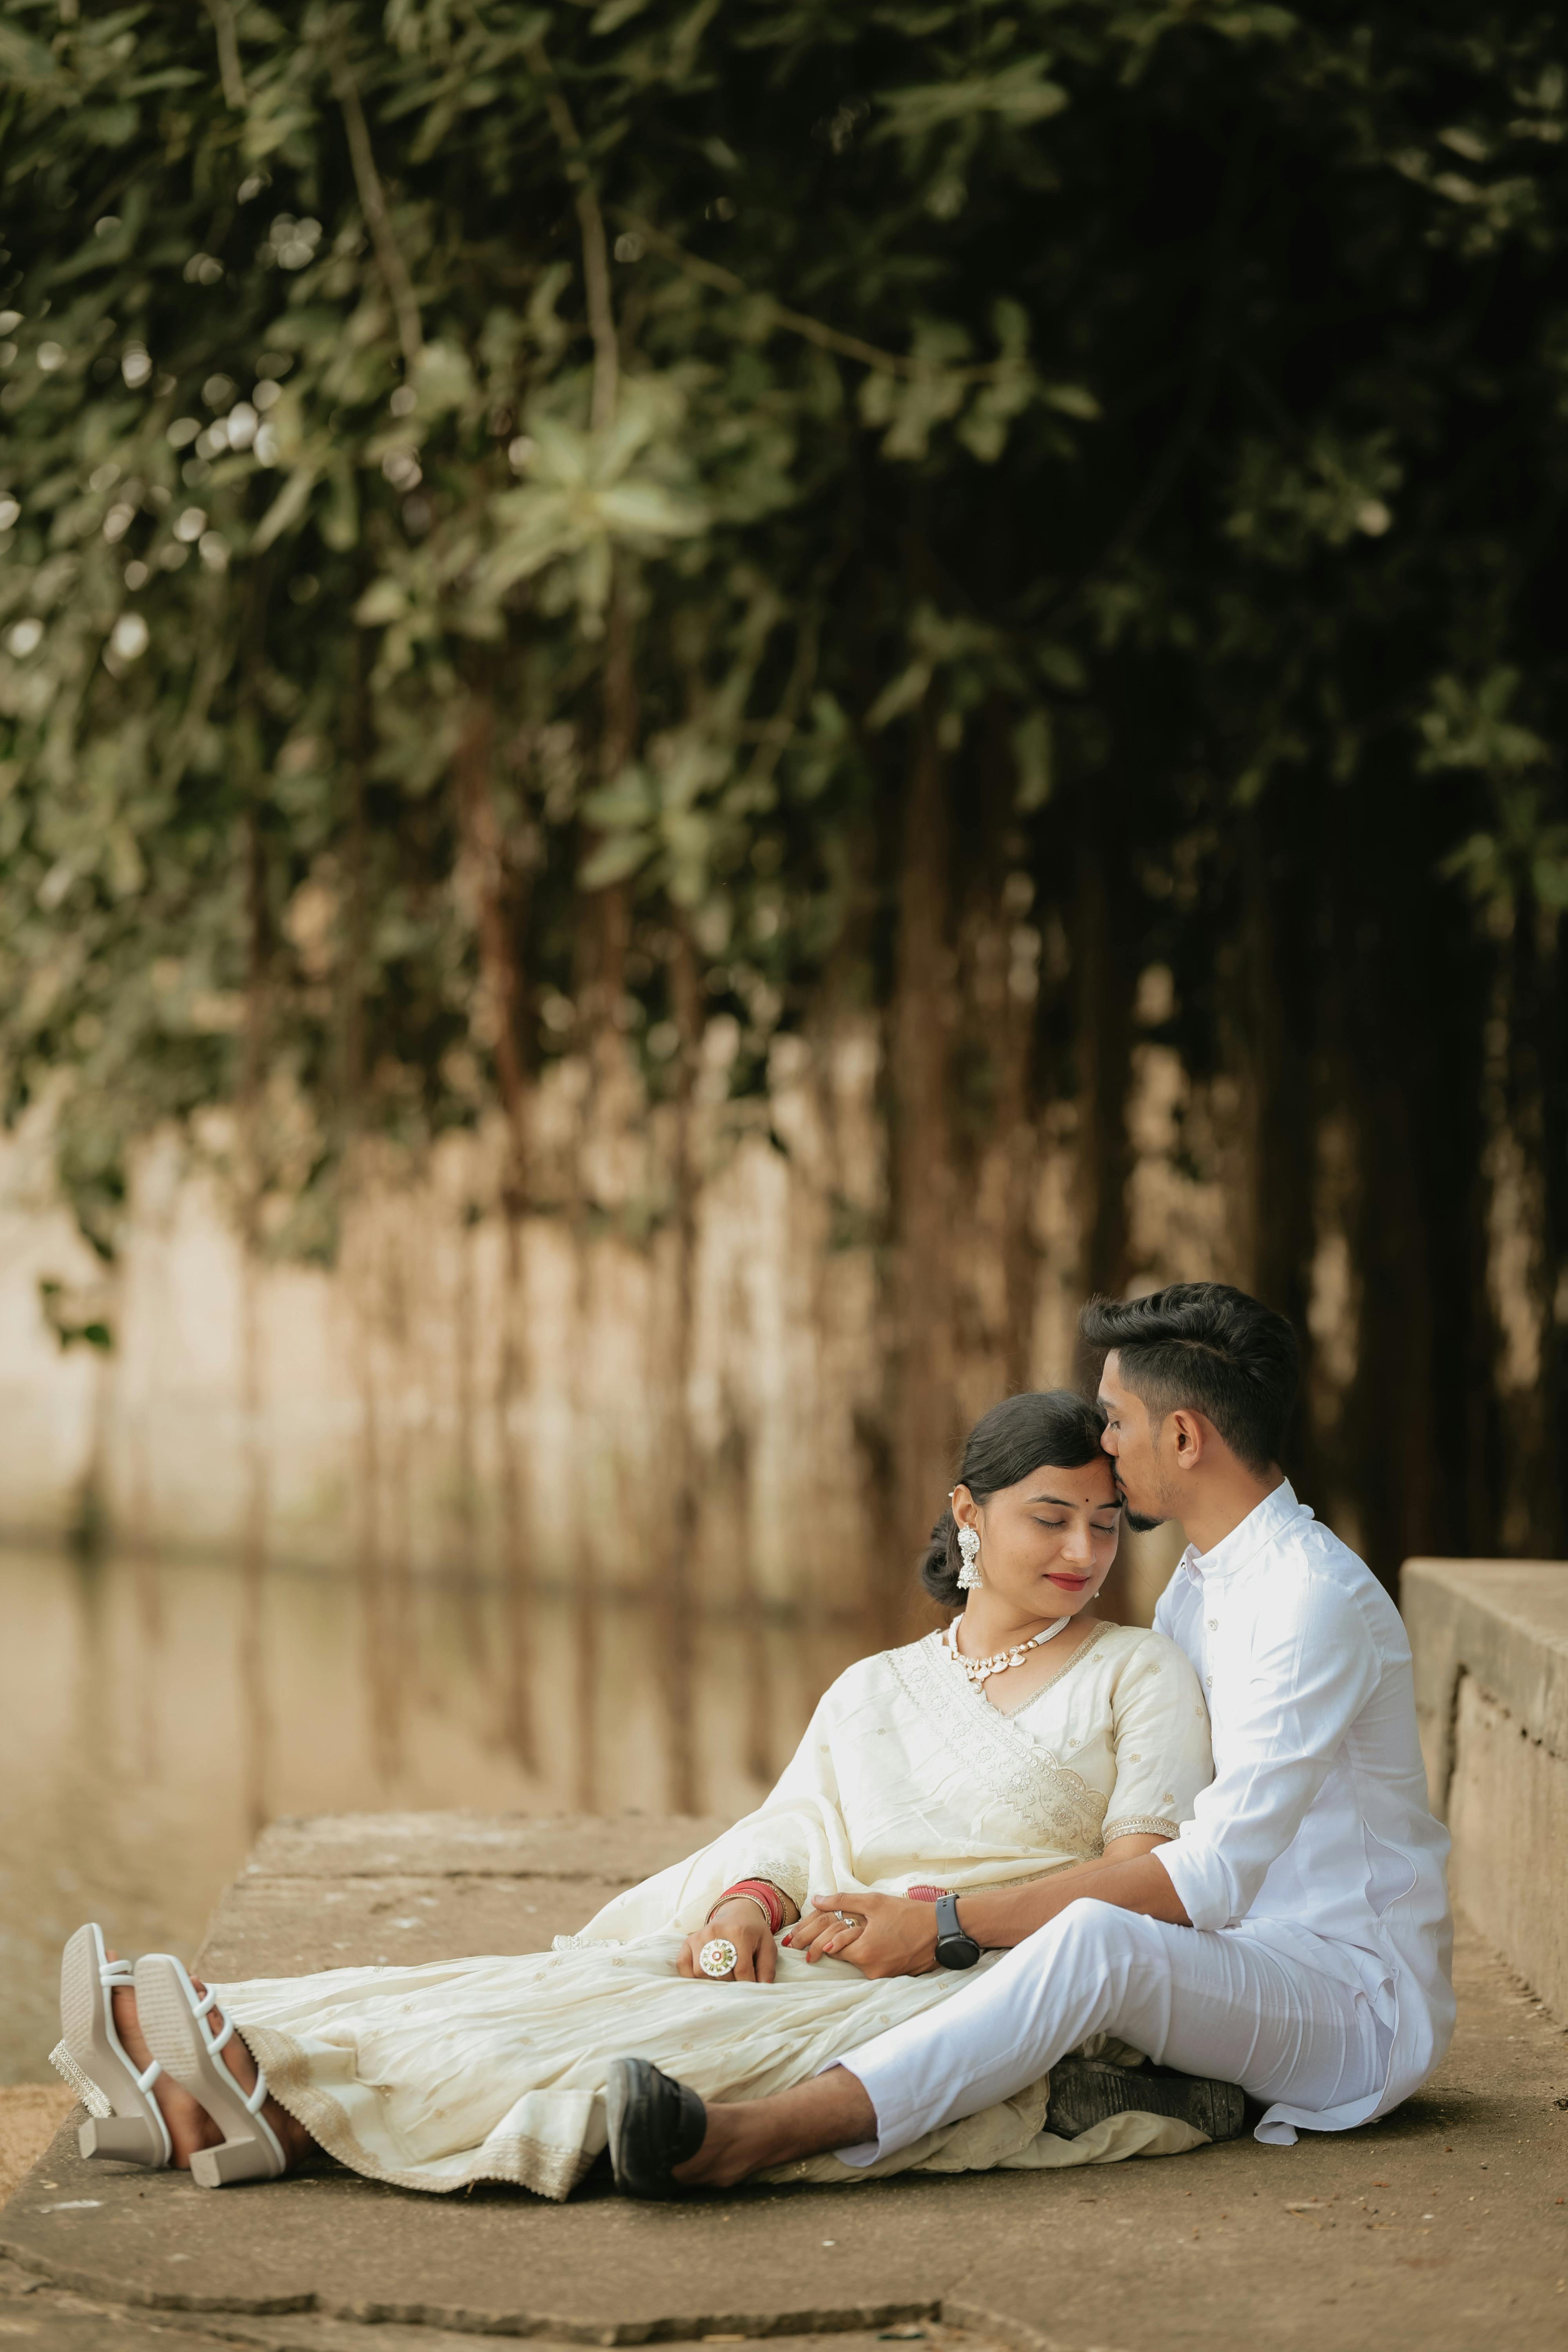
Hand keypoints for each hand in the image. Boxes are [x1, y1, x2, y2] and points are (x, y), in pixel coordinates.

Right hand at [677, 1899, 777, 1982]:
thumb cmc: (753, 1932)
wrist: (737, 1912)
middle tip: (737, 1977)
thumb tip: (762, 1988)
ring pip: (701, 1972)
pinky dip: (691, 1975)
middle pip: (720, 1973)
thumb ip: (767, 1968)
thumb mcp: (767, 1945)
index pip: (741, 1970)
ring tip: (723, 1973)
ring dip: (713, 1980)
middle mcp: (716, 1933)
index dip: (748, 1984)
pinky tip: (705, 1973)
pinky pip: (683, 1965)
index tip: (751, 1986)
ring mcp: (700, 1936)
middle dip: (731, 1982)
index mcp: (739, 1933)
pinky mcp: (689, 1941)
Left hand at [785, 1891, 940, 1979]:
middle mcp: (869, 1969)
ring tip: (842, 1937)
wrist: (940, 1932)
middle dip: (825, 1946)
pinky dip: (864, 1954)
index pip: (829, 1947)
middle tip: (802, 1942)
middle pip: (840, 1957)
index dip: (814, 1940)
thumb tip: (816, 1900)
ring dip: (848, 1949)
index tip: (797, 1940)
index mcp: (863, 1952)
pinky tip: (868, 1943)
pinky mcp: (891, 1976)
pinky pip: (870, 1965)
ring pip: (855, 1961)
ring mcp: (881, 1975)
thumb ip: (842, 1901)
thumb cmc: (908, 1914)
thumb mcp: (874, 1902)